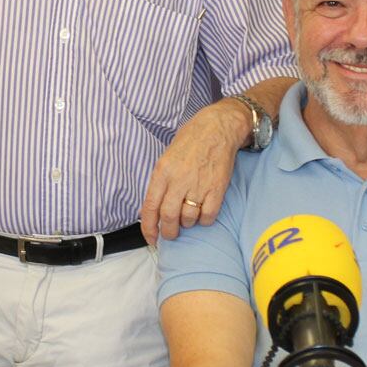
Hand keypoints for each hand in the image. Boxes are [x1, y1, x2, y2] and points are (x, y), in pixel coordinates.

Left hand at [140, 100, 251, 243]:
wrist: (217, 128)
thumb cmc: (190, 141)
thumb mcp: (166, 158)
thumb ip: (159, 183)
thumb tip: (150, 209)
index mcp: (162, 172)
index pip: (150, 207)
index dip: (149, 228)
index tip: (151, 239)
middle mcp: (178, 180)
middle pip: (169, 217)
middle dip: (168, 232)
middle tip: (171, 234)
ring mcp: (199, 185)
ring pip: (189, 218)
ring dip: (187, 224)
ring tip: (188, 217)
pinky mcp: (217, 188)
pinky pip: (208, 215)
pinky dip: (204, 219)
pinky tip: (203, 213)